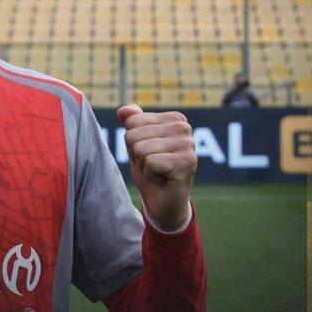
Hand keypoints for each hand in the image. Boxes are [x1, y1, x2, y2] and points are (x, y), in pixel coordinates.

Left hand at [116, 104, 196, 230]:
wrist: (162, 200)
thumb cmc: (150, 168)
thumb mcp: (137, 141)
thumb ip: (132, 121)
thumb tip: (122, 111)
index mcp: (174, 118)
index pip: (132, 121)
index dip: (133, 141)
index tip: (149, 152)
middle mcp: (184, 127)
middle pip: (133, 135)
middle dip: (136, 155)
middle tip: (153, 164)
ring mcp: (188, 144)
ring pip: (140, 149)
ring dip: (143, 166)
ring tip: (158, 171)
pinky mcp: (187, 163)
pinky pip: (150, 162)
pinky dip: (150, 174)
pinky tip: (163, 178)